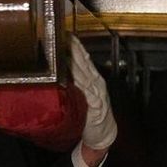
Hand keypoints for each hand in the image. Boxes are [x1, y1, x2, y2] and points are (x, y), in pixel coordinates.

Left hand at [69, 43, 116, 162]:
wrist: (104, 132)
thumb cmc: (92, 112)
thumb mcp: (84, 92)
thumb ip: (76, 80)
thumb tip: (62, 66)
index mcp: (93, 78)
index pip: (83, 58)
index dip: (76, 46)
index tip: (67, 34)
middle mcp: (97, 82)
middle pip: (84, 64)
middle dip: (75, 51)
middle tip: (65, 38)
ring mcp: (98, 94)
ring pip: (85, 76)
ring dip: (76, 65)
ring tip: (67, 54)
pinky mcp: (97, 106)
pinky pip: (88, 94)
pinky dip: (83, 86)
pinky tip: (76, 80)